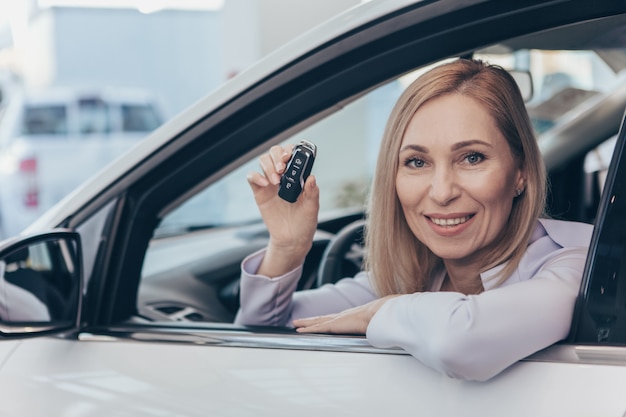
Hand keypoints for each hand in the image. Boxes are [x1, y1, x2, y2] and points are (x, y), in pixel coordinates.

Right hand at [247, 144, 319, 275]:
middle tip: (282, 169)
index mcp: (297, 176)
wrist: (291, 239)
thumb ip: (312, 193)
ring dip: (268, 166)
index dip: (289, 151)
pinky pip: (252, 177)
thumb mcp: (312, 208)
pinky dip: (256, 176)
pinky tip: (265, 184)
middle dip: (277, 156)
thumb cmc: (304, 222)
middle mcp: (283, 176)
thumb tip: (312, 178)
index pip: (292, 154)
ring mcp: (270, 183)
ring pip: (264, 161)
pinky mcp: (259, 192)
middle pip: (275, 153)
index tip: (290, 158)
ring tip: (275, 181)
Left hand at [293, 295, 398, 334]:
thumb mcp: (374, 323)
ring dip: (305, 323)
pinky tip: (299, 331)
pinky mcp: (334, 325)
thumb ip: (373, 327)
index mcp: (350, 316)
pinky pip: (317, 328)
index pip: (333, 318)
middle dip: (310, 320)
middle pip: (321, 318)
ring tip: (295, 325)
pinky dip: (307, 329)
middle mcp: (341, 316)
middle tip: (299, 321)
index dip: (324, 319)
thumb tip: (379, 331)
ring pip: (316, 322)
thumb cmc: (380, 318)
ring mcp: (337, 320)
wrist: (380, 313)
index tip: (317, 320)